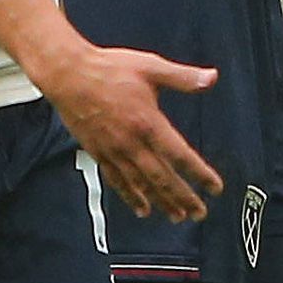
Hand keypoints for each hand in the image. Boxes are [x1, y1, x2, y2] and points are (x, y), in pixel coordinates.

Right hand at [37, 41, 223, 220]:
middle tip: (198, 213)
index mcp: (148, 122)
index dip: (200, 174)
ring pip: (141, 185)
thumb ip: (183, 77)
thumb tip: (211, 78)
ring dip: (161, 202)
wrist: (68, 75)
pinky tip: (141, 208)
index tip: (214, 187)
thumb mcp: (150, 67)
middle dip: (184, 198)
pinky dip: (131, 198)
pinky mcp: (99, 153)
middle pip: (163, 178)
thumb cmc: (106, 69)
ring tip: (176, 215)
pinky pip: (117, 181)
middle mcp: (132, 142)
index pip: (181, 155)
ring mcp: (114, 150)